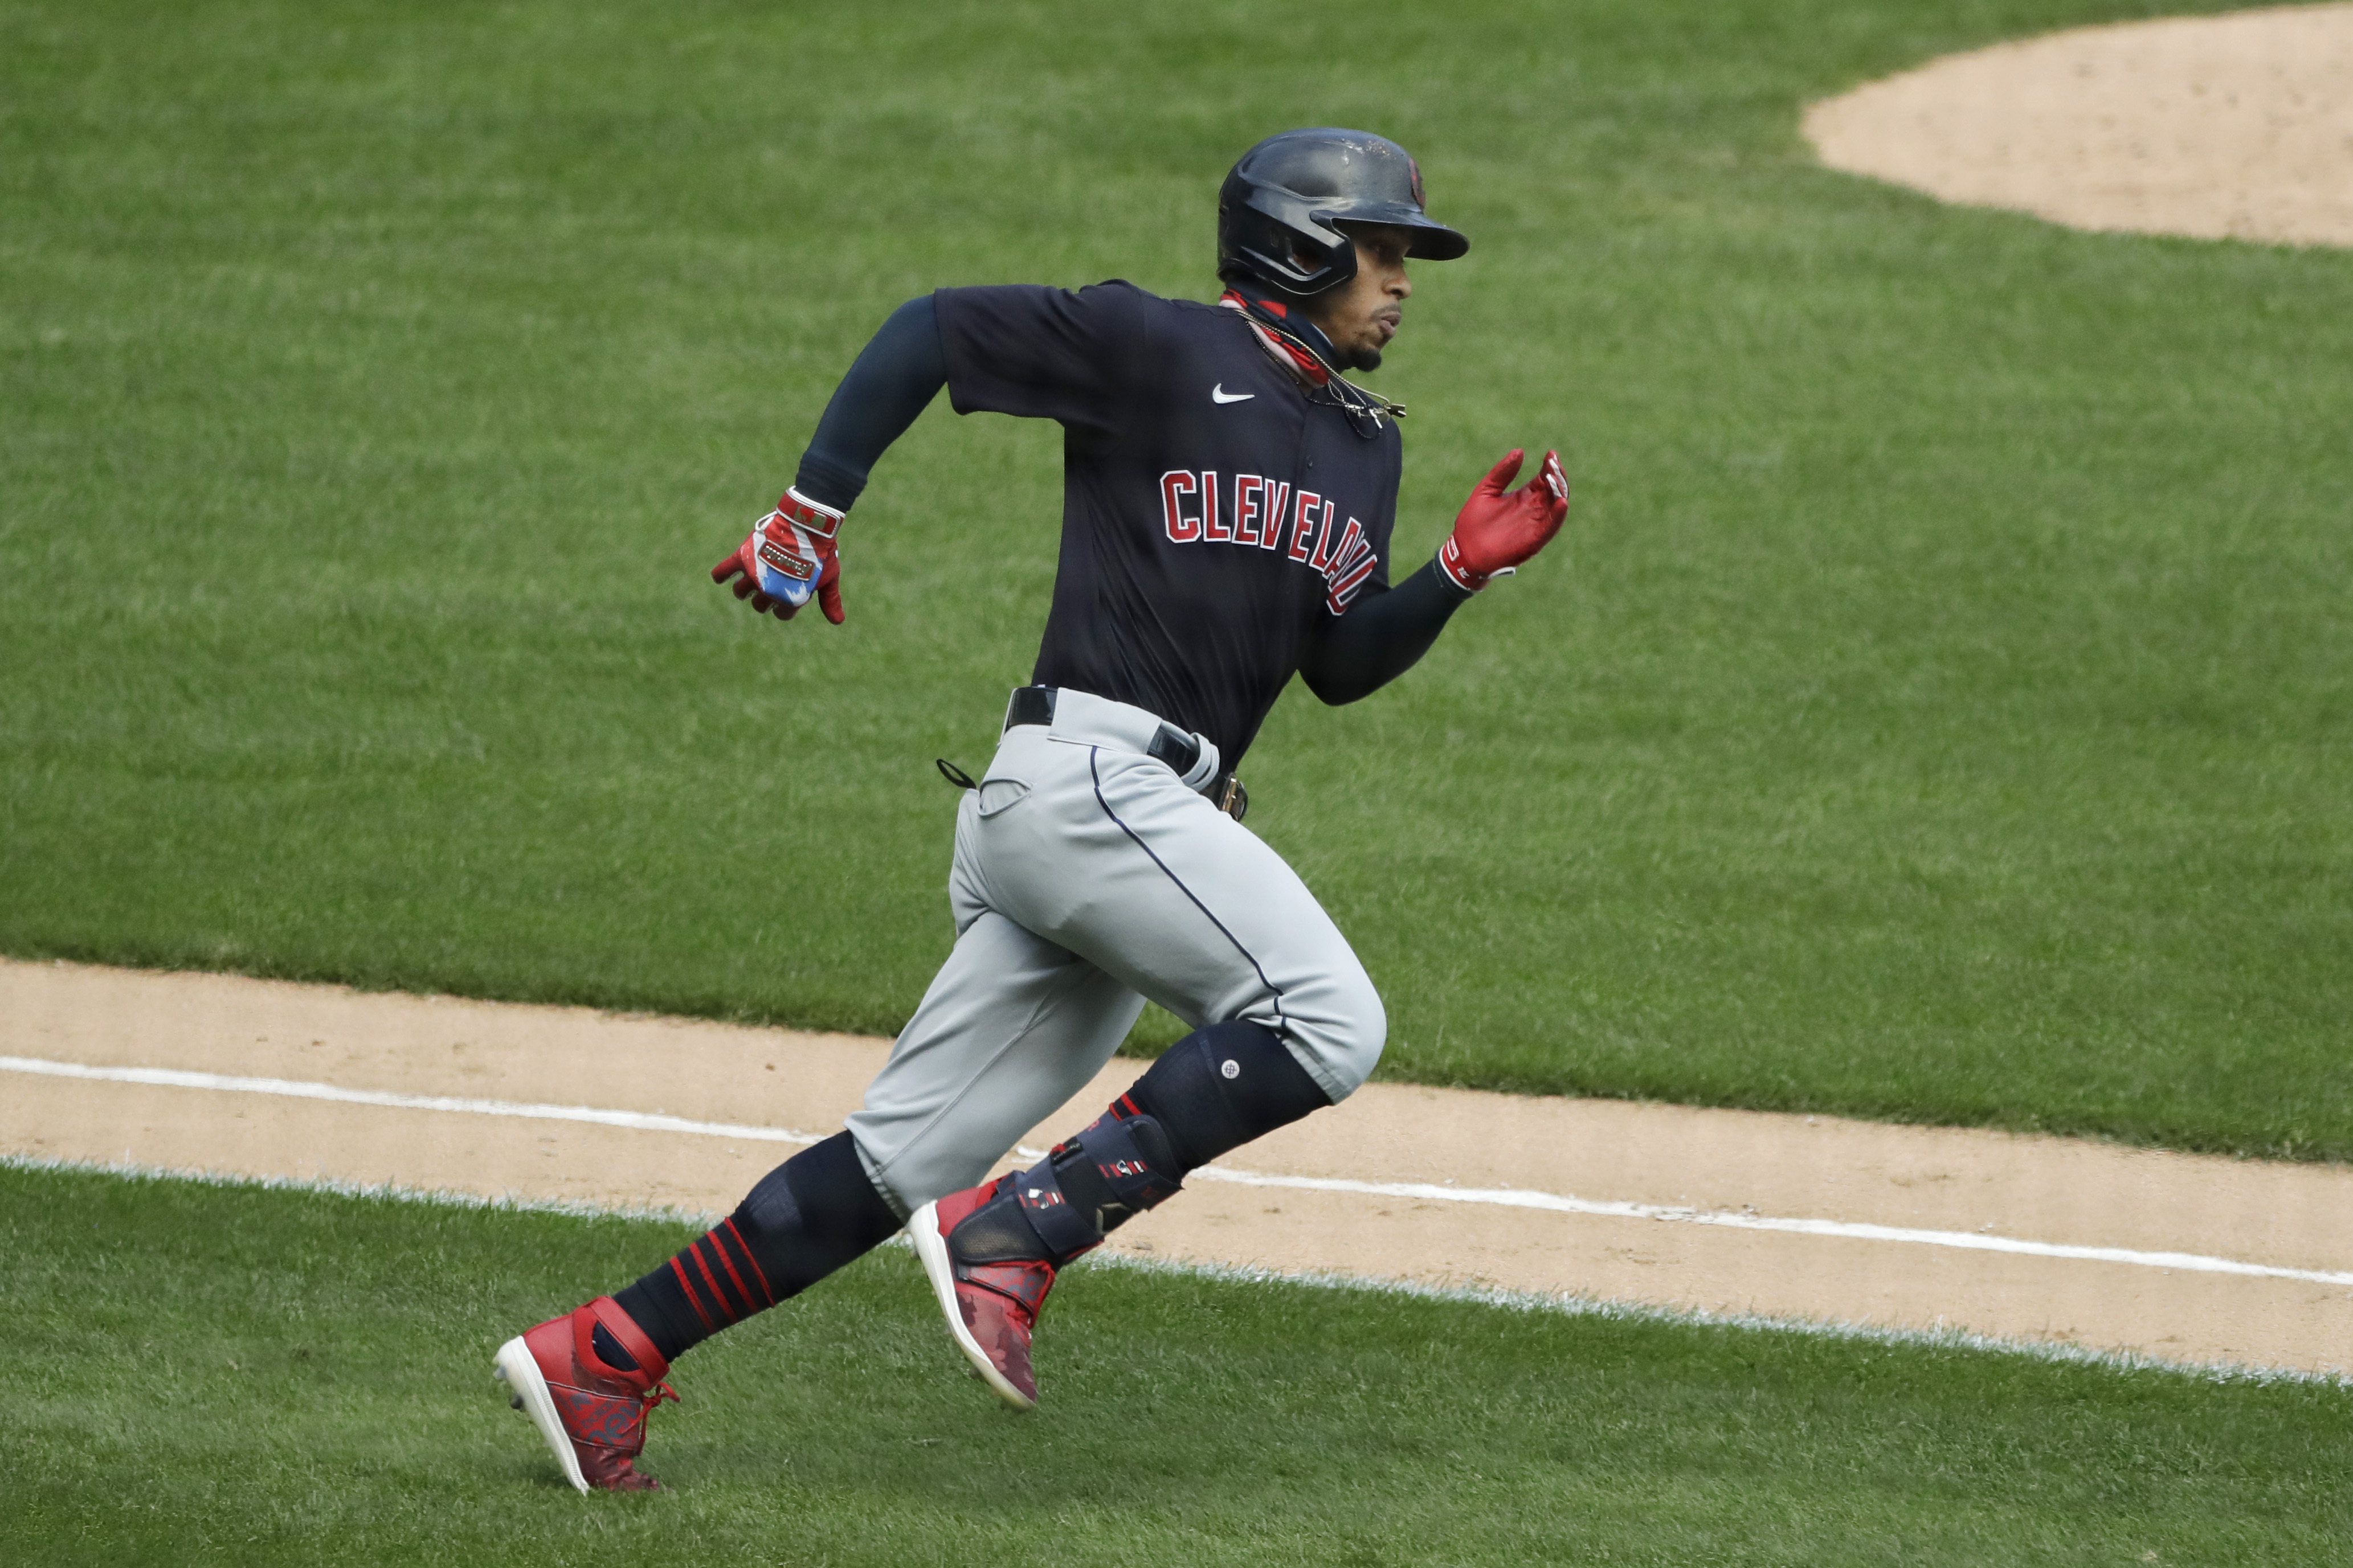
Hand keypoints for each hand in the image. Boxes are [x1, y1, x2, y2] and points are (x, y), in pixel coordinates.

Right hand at [711, 490, 844, 623]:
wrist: (807, 524)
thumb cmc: (820, 551)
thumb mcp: (829, 577)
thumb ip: (829, 600)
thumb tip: (837, 621)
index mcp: (791, 598)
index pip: (782, 614)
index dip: (785, 606)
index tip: (787, 594)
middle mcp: (770, 590)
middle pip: (759, 605)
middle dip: (763, 600)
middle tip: (767, 587)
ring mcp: (755, 574)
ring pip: (740, 592)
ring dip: (743, 591)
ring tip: (747, 585)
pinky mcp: (743, 557)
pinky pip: (724, 570)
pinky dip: (719, 575)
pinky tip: (719, 578)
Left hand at [1436, 449, 1568, 591]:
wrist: (1464, 551)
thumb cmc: (1473, 522)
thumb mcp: (1486, 490)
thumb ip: (1502, 473)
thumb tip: (1519, 451)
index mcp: (1524, 496)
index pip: (1543, 479)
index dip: (1550, 467)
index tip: (1551, 454)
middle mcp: (1533, 509)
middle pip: (1554, 490)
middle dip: (1557, 476)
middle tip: (1554, 463)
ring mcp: (1535, 524)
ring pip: (1556, 506)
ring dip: (1560, 492)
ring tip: (1556, 478)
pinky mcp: (1534, 540)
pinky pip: (1551, 527)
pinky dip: (1558, 515)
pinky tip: (1562, 502)